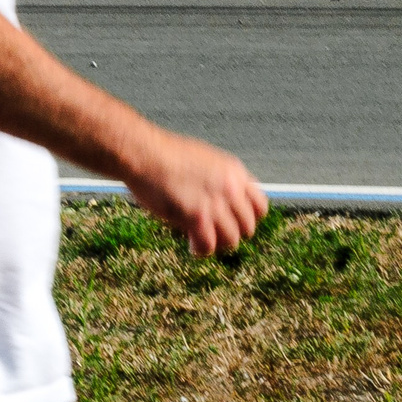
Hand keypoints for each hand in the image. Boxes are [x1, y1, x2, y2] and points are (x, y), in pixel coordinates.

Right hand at [122, 129, 268, 255]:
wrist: (141, 151)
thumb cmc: (162, 153)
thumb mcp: (203, 159)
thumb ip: (219, 179)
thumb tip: (221, 200)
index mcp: (234, 172)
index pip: (260, 206)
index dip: (248, 218)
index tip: (232, 221)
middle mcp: (230, 188)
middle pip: (247, 227)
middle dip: (231, 232)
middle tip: (214, 233)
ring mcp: (215, 203)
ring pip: (231, 239)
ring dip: (216, 243)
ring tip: (200, 241)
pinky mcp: (196, 216)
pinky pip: (208, 245)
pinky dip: (201, 250)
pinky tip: (191, 246)